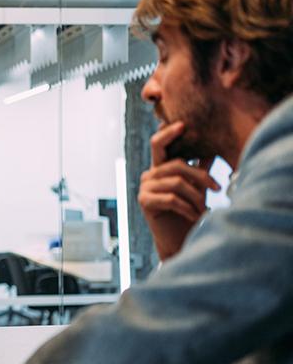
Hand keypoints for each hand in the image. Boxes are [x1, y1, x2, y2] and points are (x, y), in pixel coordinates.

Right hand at [138, 121, 220, 260]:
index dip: (168, 133)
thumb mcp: (196, 188)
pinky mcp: (145, 202)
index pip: (159, 145)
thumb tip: (211, 151)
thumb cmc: (188, 212)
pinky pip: (171, 198)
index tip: (184, 125)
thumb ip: (199, 169)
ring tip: (205, 209)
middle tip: (218, 188)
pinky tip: (195, 216)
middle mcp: (149, 175)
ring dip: (196, 197)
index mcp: (160, 168)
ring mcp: (144, 188)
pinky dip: (187, 208)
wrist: (178, 239)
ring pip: (176, 183)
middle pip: (176, 164)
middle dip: (201, 176)